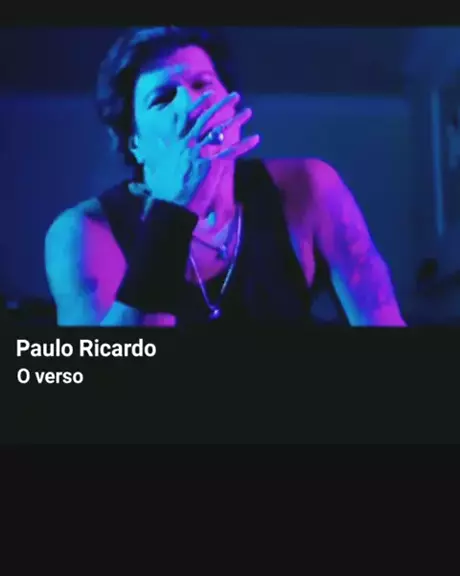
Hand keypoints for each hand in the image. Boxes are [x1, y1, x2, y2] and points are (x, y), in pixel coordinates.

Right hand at [143, 91, 259, 216]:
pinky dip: (244, 145)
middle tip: (235, 95)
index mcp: (177, 139)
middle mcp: (190, 141)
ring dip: (237, 120)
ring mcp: (202, 151)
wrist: (171, 201)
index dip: (201, 103)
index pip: (189, 115)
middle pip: (209, 117)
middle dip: (223, 104)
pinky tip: (255, 138)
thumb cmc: (162, 186)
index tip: (210, 93)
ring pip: (222, 130)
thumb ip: (157, 151)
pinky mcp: (212, 164)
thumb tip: (144, 146)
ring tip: (249, 111)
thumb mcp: (156, 162)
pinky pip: (231, 151)